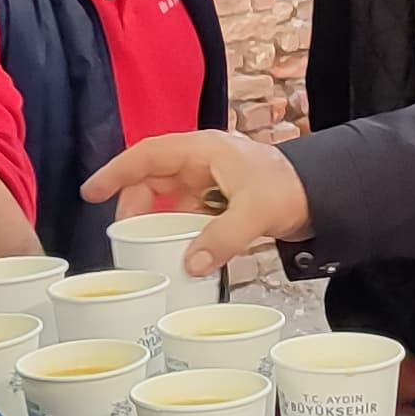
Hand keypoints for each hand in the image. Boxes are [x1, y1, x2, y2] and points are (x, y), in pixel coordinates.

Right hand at [86, 129, 312, 275]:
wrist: (323, 195)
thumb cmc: (290, 189)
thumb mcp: (255, 212)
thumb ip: (221, 239)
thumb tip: (188, 265)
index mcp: (205, 150)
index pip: (148, 155)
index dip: (116, 172)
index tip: (91, 192)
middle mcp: (203, 160)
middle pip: (153, 176)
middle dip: (133, 203)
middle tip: (122, 235)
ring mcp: (212, 179)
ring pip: (169, 196)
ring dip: (155, 219)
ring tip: (144, 246)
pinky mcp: (221, 199)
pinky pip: (187, 211)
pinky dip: (176, 228)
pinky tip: (175, 250)